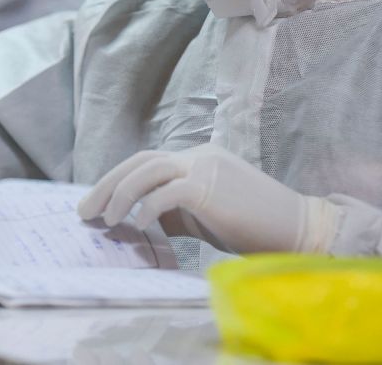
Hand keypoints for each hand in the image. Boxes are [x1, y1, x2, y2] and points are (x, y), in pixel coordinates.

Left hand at [78, 145, 340, 254]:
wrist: (297, 228)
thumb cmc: (253, 226)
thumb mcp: (206, 215)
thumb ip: (176, 211)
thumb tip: (140, 220)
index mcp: (197, 158)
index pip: (146, 162)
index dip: (116, 181)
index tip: (95, 205)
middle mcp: (198, 155)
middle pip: (140, 160)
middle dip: (107, 184)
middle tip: (84, 211)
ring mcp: (204, 167)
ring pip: (148, 169)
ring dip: (120, 194)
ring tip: (106, 219)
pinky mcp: (209, 186)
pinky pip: (167, 192)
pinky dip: (147, 207)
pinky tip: (138, 226)